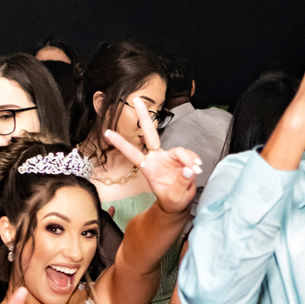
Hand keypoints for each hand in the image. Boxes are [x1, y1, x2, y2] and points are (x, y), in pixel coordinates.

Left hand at [104, 97, 198, 214]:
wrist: (179, 204)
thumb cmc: (172, 201)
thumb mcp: (175, 197)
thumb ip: (182, 183)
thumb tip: (189, 169)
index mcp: (149, 168)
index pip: (132, 153)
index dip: (121, 143)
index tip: (107, 133)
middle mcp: (157, 158)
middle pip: (150, 133)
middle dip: (144, 116)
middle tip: (137, 99)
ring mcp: (169, 157)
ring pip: (180, 150)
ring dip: (189, 159)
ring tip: (196, 171)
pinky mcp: (181, 158)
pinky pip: (190, 155)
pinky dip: (194, 160)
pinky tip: (197, 169)